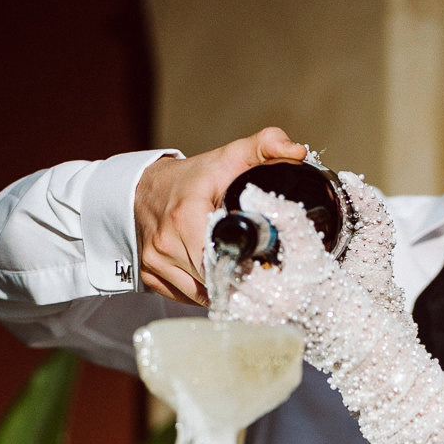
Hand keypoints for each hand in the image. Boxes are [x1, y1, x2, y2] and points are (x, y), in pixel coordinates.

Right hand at [133, 128, 305, 303]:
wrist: (145, 188)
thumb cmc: (193, 177)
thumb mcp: (230, 156)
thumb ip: (266, 146)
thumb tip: (298, 151)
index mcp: (186, 216)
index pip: (220, 260)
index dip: (246, 269)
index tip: (265, 269)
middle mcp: (167, 243)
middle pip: (213, 281)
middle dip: (239, 282)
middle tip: (261, 279)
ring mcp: (154, 262)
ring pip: (199, 295)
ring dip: (221, 291)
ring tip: (240, 279)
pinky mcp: (149, 275)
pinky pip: (184, 297)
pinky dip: (203, 293)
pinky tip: (218, 281)